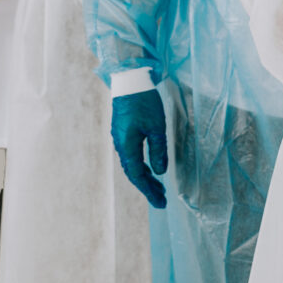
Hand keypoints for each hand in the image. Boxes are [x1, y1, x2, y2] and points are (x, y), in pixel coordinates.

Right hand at [111, 90, 168, 208]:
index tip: (160, 203)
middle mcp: (121, 145)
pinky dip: (142, 166)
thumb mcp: (157, 127)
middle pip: (134, 173)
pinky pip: (132, 156)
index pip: (138, 176)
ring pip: (132, 165)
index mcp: (128, 146)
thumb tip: (160, 172)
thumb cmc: (144, 102)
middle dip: (148, 187)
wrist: (129, 80)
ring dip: (145, 177)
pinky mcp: (123, 132)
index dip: (149, 191)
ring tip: (158, 187)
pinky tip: (150, 168)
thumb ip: (158, 150)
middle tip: (162, 199)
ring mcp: (120, 139)